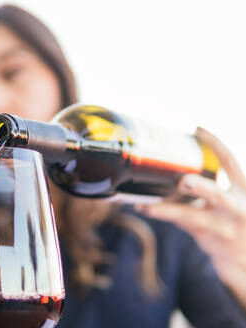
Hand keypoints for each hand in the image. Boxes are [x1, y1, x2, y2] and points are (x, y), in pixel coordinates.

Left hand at [135, 127, 245, 308]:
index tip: (197, 129)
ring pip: (192, 218)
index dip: (215, 145)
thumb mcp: (230, 202)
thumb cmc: (233, 223)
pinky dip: (163, 214)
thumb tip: (172, 172)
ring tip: (145, 206)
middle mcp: (238, 208)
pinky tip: (145, 207)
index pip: (231, 162)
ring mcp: (224, 228)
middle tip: (184, 181)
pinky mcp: (210, 242)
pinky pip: (181, 226)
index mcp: (244, 190)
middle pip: (218, 195)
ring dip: (167, 211)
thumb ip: (206, 190)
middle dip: (201, 188)